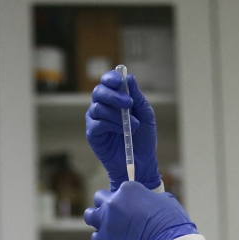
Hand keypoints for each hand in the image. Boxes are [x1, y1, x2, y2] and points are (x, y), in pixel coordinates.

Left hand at [84, 181, 196, 239]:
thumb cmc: (170, 221)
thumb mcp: (164, 200)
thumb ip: (150, 198)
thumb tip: (150, 202)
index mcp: (127, 189)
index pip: (119, 190)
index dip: (125, 199)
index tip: (130, 207)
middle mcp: (113, 201)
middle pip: (100, 199)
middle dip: (106, 205)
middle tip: (115, 215)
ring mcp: (106, 220)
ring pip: (90, 215)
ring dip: (97, 219)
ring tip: (107, 227)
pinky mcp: (103, 239)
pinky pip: (95, 236)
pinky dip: (102, 238)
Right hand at [85, 70, 159, 190]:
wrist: (141, 162)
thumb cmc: (143, 139)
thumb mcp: (145, 115)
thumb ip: (137, 97)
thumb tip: (128, 77)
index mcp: (115, 99)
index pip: (107, 82)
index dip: (111, 78)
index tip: (120, 80)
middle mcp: (102, 107)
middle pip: (99, 92)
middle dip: (114, 95)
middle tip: (128, 103)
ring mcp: (96, 120)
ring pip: (98, 107)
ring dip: (117, 114)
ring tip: (133, 124)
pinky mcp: (93, 134)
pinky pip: (98, 123)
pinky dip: (112, 125)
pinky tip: (123, 132)